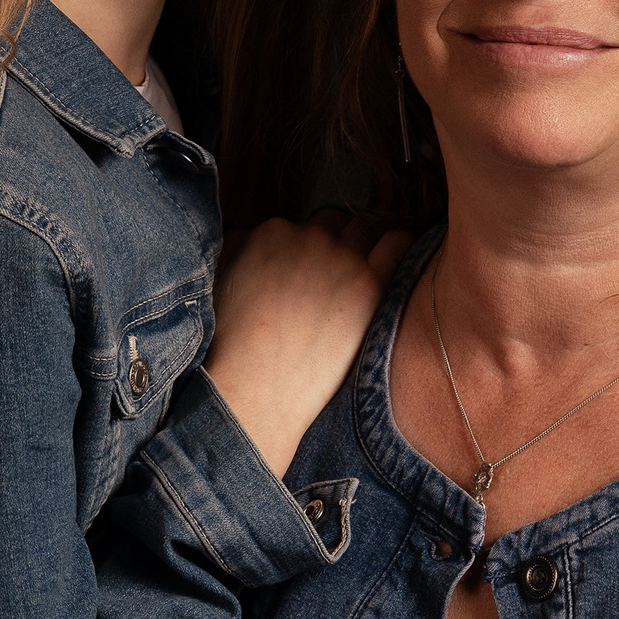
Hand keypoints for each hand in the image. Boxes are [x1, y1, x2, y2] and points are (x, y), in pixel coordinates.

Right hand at [207, 212, 414, 478]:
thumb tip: (249, 237)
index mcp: (271, 232)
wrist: (256, 393)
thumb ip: (238, 248)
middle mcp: (308, 238)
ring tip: (366, 269)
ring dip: (366, 243)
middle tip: (333, 278)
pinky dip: (400, 244)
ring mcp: (341, 259)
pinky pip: (397, 243)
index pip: (298, 226)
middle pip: (333, 225)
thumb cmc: (231, 348)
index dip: (303, 250)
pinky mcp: (369, 285)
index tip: (305, 272)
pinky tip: (397, 260)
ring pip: (366, 228)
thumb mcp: (218, 284)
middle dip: (334, 244)